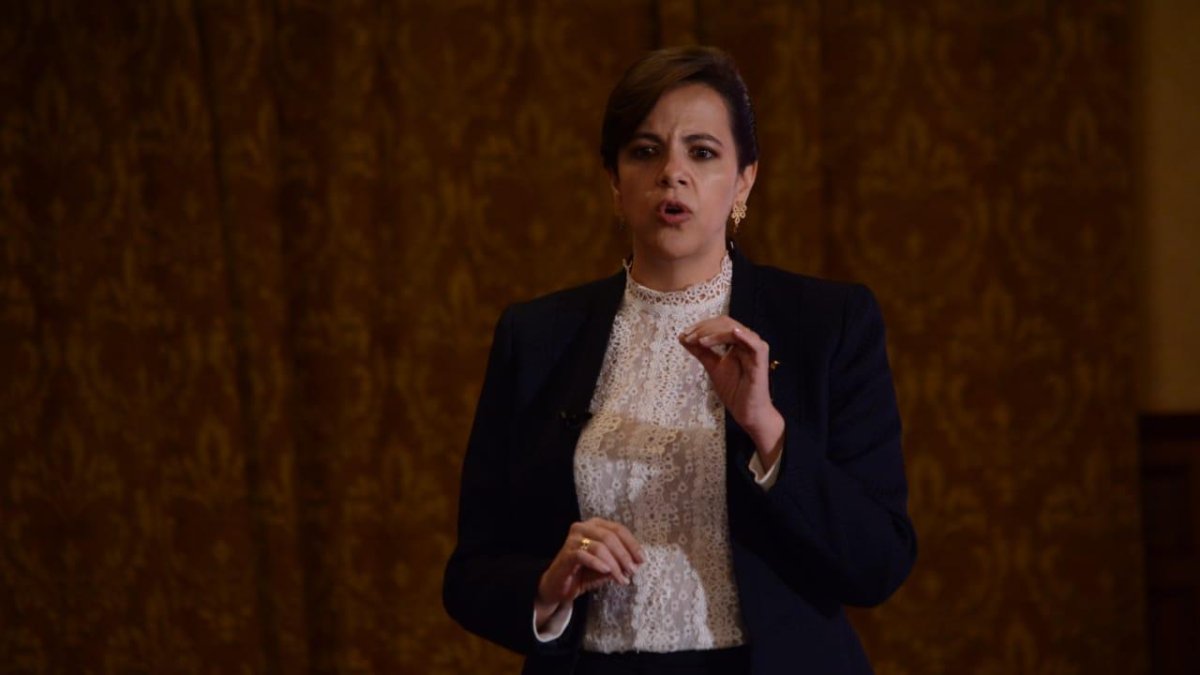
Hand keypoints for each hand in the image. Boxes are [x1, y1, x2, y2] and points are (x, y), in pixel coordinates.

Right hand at [535, 518, 643, 627]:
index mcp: (595, 526)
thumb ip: (619, 562)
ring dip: (614, 564)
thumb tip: (636, 563)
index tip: (641, 560)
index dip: (632, 544)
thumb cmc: (583, 573)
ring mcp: (573, 539)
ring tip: (621, 578)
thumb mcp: (606, 566)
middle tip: (633, 571)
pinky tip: (607, 572)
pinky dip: (598, 564)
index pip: (618, 529)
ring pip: (599, 546)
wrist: (558, 586)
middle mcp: (583, 528)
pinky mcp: (566, 553)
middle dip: (624, 555)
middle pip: (610, 536)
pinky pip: (584, 555)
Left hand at [679, 317, 783, 455]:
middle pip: (725, 323)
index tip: (684, 335)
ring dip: (715, 333)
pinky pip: (754, 343)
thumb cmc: (734, 390)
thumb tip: (682, 337)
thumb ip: (700, 352)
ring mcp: (755, 348)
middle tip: (689, 337)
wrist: (747, 411)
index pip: (719, 324)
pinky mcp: (761, 359)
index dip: (701, 326)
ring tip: (699, 341)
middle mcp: (747, 341)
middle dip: (704, 328)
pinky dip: (743, 336)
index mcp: (737, 341)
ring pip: (735, 330)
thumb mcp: (712, 367)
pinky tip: (733, 333)